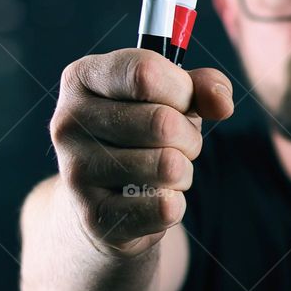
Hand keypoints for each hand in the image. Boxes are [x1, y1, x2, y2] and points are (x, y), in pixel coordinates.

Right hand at [50, 48, 232, 257]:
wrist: (100, 200)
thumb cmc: (140, 133)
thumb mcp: (171, 97)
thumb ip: (201, 87)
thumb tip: (222, 102)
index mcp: (82, 78)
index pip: (146, 72)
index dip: (181, 90)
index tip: (181, 101)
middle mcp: (68, 122)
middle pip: (163, 122)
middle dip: (188, 136)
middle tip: (177, 143)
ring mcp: (75, 172)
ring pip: (168, 166)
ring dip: (183, 171)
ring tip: (163, 171)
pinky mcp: (94, 218)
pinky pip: (164, 207)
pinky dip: (174, 203)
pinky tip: (153, 198)